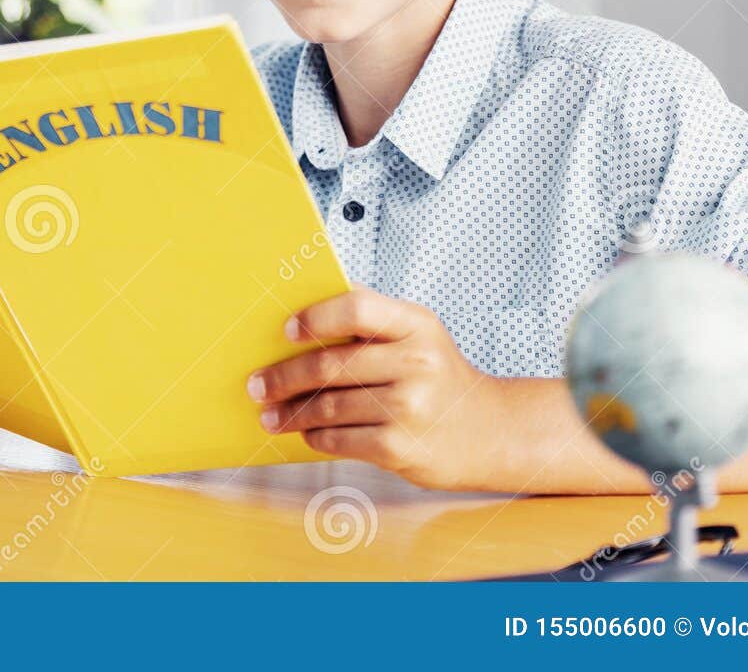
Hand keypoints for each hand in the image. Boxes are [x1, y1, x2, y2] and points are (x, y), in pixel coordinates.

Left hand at [247, 287, 503, 488]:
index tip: (286, 331)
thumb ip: (372, 316)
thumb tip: (306, 299)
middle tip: (257, 384)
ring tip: (270, 414)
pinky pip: (341, 440)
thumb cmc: (441, 377)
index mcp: (417, 324)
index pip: (357, 309)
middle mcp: (417, 362)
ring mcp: (410, 407)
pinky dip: (315, 436)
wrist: (490, 432)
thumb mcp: (419, 334)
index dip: (315, 318)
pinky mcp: (402, 448)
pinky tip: (306, 433)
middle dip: (285, 376)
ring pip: (330, 406)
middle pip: (333, 364)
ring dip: (291, 412)